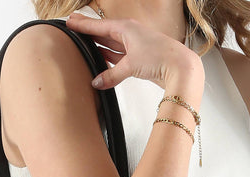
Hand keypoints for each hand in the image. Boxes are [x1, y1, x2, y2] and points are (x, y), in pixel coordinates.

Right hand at [65, 12, 203, 90]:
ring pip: (111, 45)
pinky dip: (109, 59)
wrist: (179, 67)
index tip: (70, 22)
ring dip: (98, 45)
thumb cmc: (160, 57)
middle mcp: (130, 34)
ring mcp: (135, 46)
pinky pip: (118, 57)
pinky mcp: (139, 59)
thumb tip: (97, 82)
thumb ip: (111, 75)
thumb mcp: (130, 65)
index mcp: (126, 28)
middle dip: (89, 31)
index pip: (99, 26)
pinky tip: (101, 60)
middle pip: (104, 32)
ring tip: (83, 44)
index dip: (83, 25)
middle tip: (73, 27)